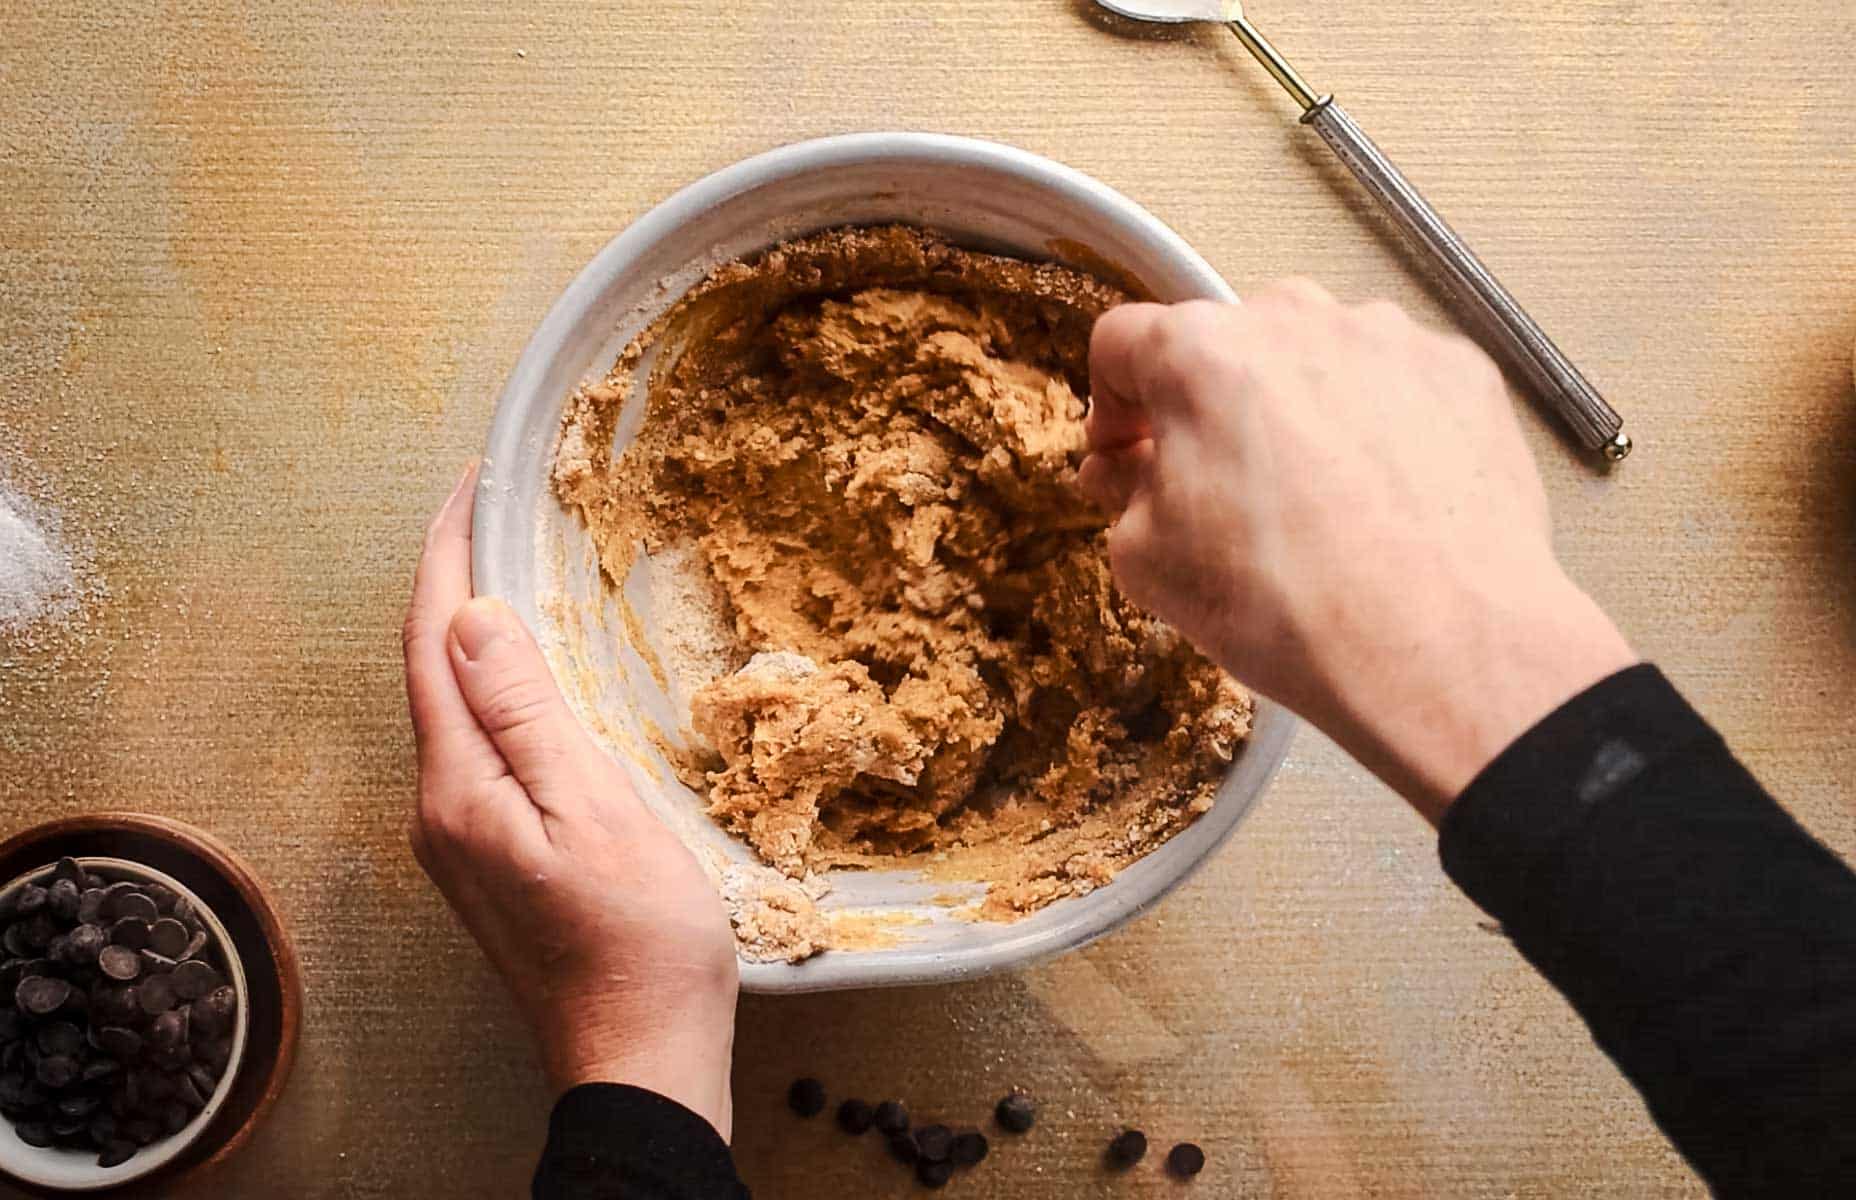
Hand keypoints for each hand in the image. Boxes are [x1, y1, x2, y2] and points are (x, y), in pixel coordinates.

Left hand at [403, 464, 737, 1135]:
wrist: (640, 1056)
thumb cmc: (638, 941)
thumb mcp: (592, 810)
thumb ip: (525, 712)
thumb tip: (469, 616)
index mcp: (459, 789)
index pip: (431, 643)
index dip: (446, 556)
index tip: (470, 484)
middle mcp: (440, 810)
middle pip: (430, 671)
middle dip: (454, 582)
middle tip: (494, 509)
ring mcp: (461, 840)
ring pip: (455, 709)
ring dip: (476, 634)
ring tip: (514, 570)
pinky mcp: (491, 859)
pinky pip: (480, 747)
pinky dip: (500, 690)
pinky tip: (536, 679)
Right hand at [1079, 284, 1635, 820]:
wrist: (1440, 647)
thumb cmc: (1282, 604)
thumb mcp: (1150, 562)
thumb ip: (1121, 492)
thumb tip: (1124, 469)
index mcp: (1200, 353)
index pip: (1123, 342)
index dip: (1111, 404)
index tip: (1126, 454)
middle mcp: (1295, 318)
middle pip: (1226, 344)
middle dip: (1210, 409)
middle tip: (1219, 489)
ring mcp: (1389, 338)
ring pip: (1314, 360)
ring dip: (1297, 412)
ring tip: (1316, 503)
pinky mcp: (1462, 373)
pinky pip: (1394, 385)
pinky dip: (1378, 429)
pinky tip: (1382, 503)